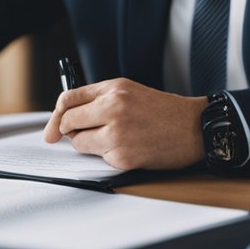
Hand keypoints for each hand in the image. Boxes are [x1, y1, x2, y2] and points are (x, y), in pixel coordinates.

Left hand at [42, 78, 206, 170]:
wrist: (195, 129)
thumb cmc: (163, 111)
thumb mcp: (130, 91)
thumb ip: (98, 99)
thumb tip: (65, 118)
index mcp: (114, 89)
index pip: (68, 100)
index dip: (56, 115)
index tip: (54, 127)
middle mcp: (113, 109)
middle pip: (68, 122)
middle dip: (69, 131)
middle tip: (80, 134)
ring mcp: (117, 135)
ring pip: (79, 143)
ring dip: (87, 144)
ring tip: (111, 138)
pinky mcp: (123, 158)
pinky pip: (99, 158)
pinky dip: (107, 156)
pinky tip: (126, 148)